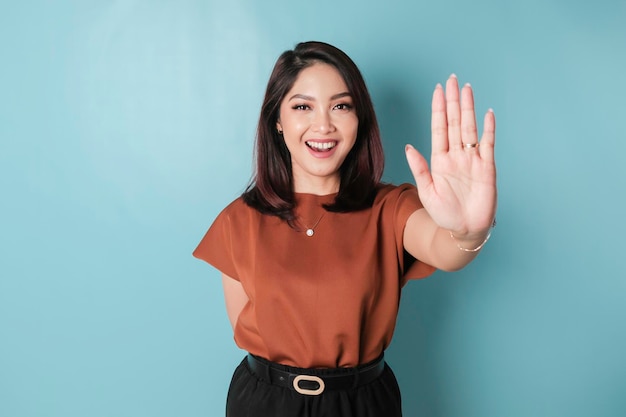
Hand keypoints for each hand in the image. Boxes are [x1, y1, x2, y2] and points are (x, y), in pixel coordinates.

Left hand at [405, 74, 496, 237]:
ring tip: (466, 89)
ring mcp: (472, 160)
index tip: (437, 90)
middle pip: (455, 122)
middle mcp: (457, 155)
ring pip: (470, 128)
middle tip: (452, 80)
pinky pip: (488, 144)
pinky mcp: (487, 168)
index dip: (438, 109)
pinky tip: (488, 114)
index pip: (439, 128)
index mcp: (440, 159)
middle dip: (453, 101)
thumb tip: (408, 147)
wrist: (464, 229)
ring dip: (468, 109)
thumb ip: (419, 168)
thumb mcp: (426, 191)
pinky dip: (488, 129)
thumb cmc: (444, 213)